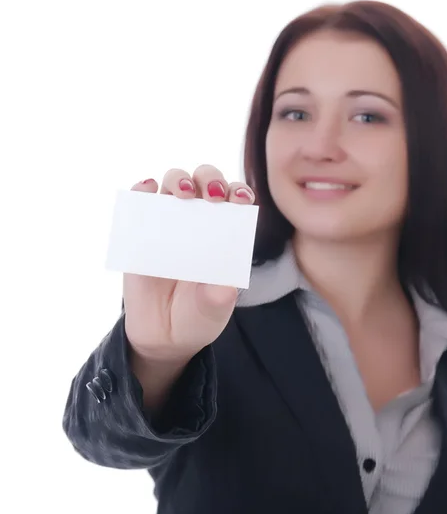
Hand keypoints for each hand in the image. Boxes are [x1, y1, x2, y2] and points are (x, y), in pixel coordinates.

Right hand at [123, 164, 254, 362]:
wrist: (163, 334)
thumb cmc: (198, 316)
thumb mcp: (212, 312)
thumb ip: (217, 300)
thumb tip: (223, 288)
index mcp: (226, 234)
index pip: (236, 202)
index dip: (239, 193)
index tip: (240, 198)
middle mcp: (200, 221)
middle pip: (206, 183)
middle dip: (211, 179)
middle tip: (212, 195)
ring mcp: (169, 223)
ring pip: (174, 183)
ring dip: (179, 179)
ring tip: (183, 193)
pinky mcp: (139, 231)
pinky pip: (139, 202)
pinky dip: (142, 189)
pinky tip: (146, 188)